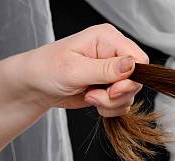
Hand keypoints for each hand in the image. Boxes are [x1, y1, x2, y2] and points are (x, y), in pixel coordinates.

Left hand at [20, 24, 148, 116]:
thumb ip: (106, 69)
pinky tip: (93, 101)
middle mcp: (114, 53)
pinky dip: (111, 108)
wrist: (36, 86)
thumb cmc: (47, 70)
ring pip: (130, 94)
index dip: (131, 78)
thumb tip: (132, 65)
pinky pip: (124, 103)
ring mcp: (113, 71)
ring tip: (90, 97)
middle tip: (94, 95)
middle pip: (137, 80)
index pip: (138, 58)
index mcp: (107, 38)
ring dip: (112, 103)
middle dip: (118, 94)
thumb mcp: (75, 70)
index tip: (112, 89)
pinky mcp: (111, 86)